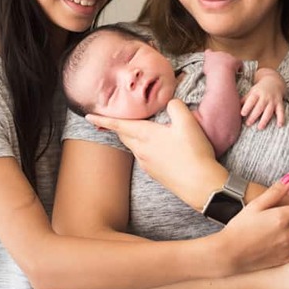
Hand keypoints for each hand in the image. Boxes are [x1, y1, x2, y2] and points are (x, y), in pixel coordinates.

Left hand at [86, 99, 219, 207]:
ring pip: (134, 146)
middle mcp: (142, 150)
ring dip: (132, 137)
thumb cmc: (193, 152)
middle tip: (118, 118)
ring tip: (141, 129)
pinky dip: (144, 147)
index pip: (119, 125)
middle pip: (124, 135)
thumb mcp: (188, 122)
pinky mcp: (155, 173)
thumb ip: (175, 106)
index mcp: (145, 135)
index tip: (88, 116)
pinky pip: (143, 156)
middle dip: (119, 126)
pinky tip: (157, 146)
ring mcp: (147, 164)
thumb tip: (170, 102)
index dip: (104, 119)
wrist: (200, 185)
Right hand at [203, 48, 241, 73]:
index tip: (211, 59)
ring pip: (230, 58)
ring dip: (230, 64)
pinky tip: (237, 72)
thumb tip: (208, 68)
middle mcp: (219, 53)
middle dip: (221, 60)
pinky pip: (238, 62)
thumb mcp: (205, 69)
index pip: (208, 52)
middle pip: (221, 54)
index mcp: (210, 55)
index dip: (210, 55)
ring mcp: (228, 56)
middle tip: (220, 69)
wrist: (220, 72)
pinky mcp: (236, 60)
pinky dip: (238, 67)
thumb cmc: (211, 72)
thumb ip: (206, 66)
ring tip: (228, 72)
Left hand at [242, 67, 285, 127]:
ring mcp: (273, 100)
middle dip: (254, 116)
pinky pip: (281, 111)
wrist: (274, 80)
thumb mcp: (251, 91)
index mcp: (256, 93)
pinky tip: (280, 125)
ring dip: (265, 120)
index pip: (251, 100)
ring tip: (260, 127)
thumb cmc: (259, 89)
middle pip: (259, 107)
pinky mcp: (280, 103)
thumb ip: (244, 99)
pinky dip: (281, 118)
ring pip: (269, 111)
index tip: (242, 114)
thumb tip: (234, 107)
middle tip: (248, 123)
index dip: (247, 107)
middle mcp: (265, 97)